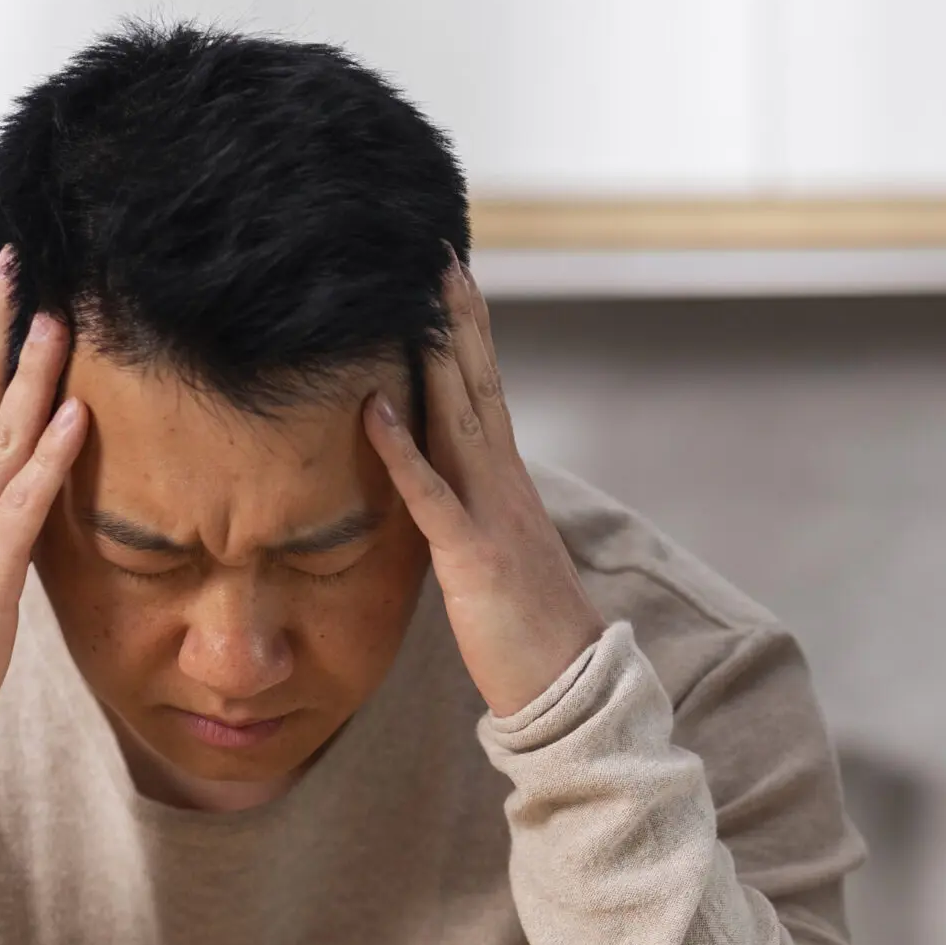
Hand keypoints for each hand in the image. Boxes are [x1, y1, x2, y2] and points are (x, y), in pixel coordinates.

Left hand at [363, 260, 604, 718]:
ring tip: (416, 299)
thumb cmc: (531, 634)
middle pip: (480, 385)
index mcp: (509, 486)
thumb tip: (442, 487)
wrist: (571, 690)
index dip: (469, 334)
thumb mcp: (497, 558)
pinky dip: (403, 449)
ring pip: (462, 419)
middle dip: (458, 319)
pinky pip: (432, 496)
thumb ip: (472, 513)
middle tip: (438, 255)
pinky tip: (374, 409)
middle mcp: (506, 487)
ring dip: (438, 356)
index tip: (451, 278)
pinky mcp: (474, 558)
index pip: (486, 392)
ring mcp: (494, 517)